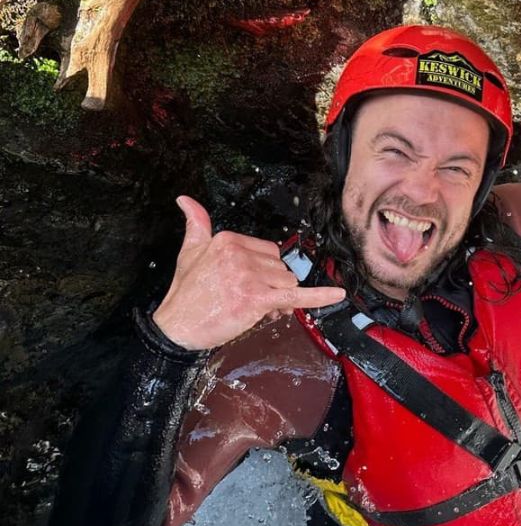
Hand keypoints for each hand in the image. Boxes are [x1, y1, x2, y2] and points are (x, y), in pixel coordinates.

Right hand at [152, 196, 344, 349]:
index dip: (264, 272)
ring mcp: (250, 276)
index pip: (269, 251)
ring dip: (276, 300)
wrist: (177, 326)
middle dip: (271, 287)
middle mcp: (241, 254)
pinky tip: (338, 293)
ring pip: (286, 284)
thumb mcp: (189, 251)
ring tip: (250, 309)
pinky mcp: (257, 298)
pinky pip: (296, 296)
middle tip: (246, 300)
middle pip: (281, 268)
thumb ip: (196, 223)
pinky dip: (319, 296)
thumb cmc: (186, 294)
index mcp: (229, 239)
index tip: (246, 283)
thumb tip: (186, 200)